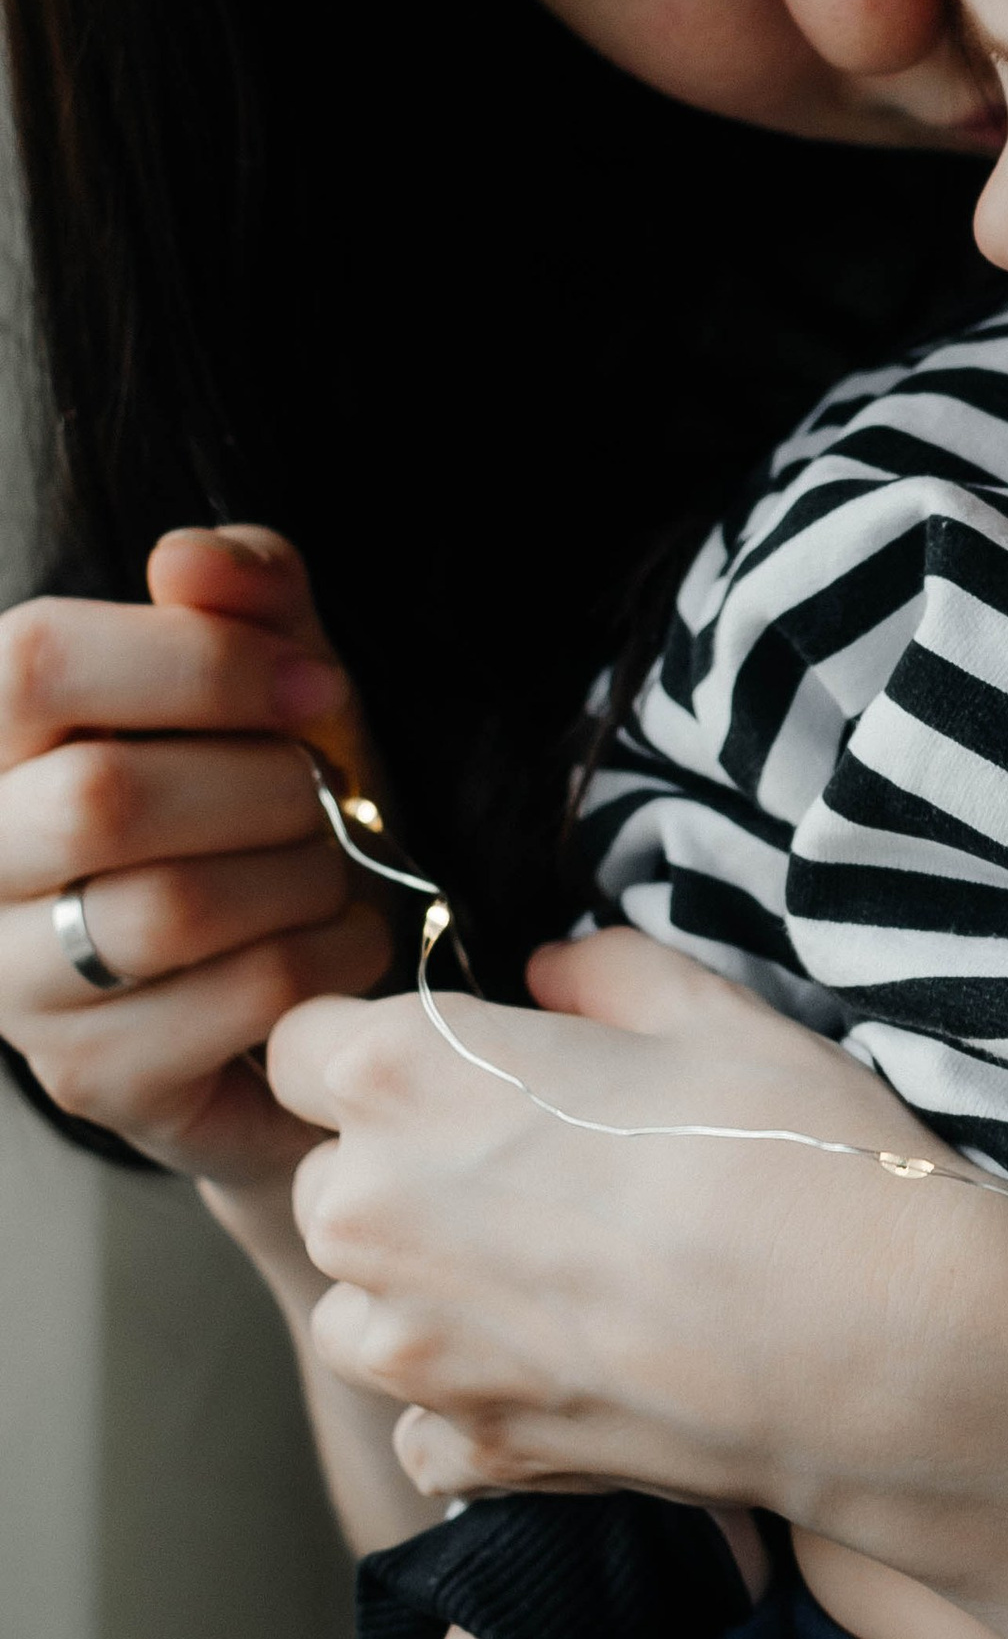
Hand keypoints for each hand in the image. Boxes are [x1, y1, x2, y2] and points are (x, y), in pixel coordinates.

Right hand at [0, 525, 386, 1185]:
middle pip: (103, 798)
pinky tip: (343, 945)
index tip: (317, 687)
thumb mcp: (272, 678)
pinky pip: (229, 1004)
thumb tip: (191, 560)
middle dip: (265, 786)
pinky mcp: (93, 1078)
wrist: (293, 981)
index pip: (33, 661)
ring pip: (167, 911)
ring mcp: (16, 984)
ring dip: (302, 878)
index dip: (196, 661)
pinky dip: (324, 962)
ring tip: (336, 869)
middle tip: (333, 796)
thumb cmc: (266, 804)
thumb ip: (245, 596)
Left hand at [268, 929, 1007, 1520]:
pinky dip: (484, 1399)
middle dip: (408, 1169)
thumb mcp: (711, 1012)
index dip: (379, 1047)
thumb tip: (550, 974)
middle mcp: (370, 1213)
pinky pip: (429, 1419)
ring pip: (361, 1305)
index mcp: (405, 1077)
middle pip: (329, 1177)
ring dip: (428, 1290)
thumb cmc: (796, 1156)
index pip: (300, 1043)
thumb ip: (600, 975)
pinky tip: (583, 1362)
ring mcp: (410, 1349)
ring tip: (563, 1273)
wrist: (879, 1345)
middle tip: (548, 1171)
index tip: (459, 1064)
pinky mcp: (468, 1450)